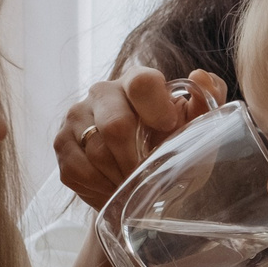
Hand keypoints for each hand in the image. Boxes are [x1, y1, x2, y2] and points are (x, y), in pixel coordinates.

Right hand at [53, 67, 228, 208]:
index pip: (142, 83)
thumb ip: (206, 102)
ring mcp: (77, 115)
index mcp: (138, 82)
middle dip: (137, 161)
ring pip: (97, 152)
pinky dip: (101, 188)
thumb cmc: (170, 151)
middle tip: (148, 177)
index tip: (168, 132)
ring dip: (120, 178)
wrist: (138, 186)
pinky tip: (112, 189)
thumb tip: (202, 77)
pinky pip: (78, 170)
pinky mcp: (61, 142)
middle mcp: (103, 91)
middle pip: (116, 125)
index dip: (157, 110)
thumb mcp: (195, 133)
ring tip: (132, 186)